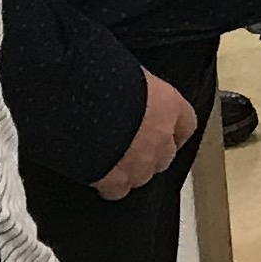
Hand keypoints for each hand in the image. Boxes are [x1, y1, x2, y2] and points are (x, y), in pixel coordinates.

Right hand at [91, 69, 198, 200]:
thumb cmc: (99, 74)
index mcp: (168, 104)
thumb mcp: (127, 70)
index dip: (174, 129)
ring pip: (144, 176)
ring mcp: (139, 162)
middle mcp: (160, 137)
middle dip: (152, 152)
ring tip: (112, 158)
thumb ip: (135, 85)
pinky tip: (97, 174)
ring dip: (132, 170)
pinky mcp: (114, 180)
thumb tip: (126, 81)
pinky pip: (117, 190)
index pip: (186, 124)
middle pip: (165, 154)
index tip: (166, 129)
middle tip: (131, 143)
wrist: (74, 98)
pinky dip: (109, 185)